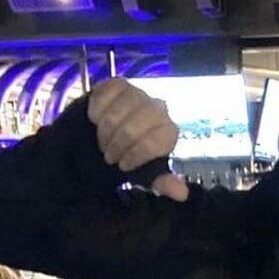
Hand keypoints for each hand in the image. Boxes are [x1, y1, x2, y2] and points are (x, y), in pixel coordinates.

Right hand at [88, 78, 188, 201]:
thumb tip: (182, 194)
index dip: (134, 157)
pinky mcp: (118, 83)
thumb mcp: (146, 174)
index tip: (123, 167)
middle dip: (116, 146)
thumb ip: (162, 183)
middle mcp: (157, 108)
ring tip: (103, 141)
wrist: (109, 136)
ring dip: (104, 132)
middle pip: (132, 128)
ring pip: (116, 113)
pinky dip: (96, 112)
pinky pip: (104, 96)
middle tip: (110, 156)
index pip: (152, 143)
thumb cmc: (130, 156)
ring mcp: (138, 93)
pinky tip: (97, 121)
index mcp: (168, 131)